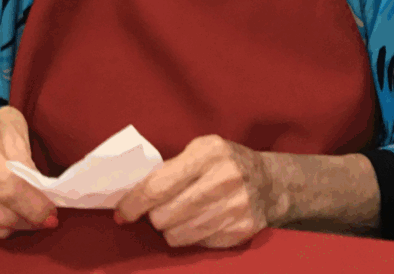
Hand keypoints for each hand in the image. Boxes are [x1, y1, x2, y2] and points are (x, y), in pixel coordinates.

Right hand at [0, 106, 57, 238]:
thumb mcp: (18, 132)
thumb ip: (29, 162)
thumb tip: (43, 196)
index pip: (8, 187)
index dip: (33, 205)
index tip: (51, 214)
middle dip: (28, 219)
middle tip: (45, 218)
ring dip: (16, 225)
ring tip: (29, 215)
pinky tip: (4, 210)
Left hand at [113, 135, 272, 248]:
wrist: (270, 182)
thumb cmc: (225, 163)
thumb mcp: (202, 150)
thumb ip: (170, 168)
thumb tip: (130, 196)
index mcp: (209, 152)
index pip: (156, 187)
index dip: (132, 204)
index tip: (123, 212)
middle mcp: (224, 178)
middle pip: (163, 216)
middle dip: (155, 215)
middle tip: (162, 208)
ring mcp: (234, 206)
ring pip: (176, 235)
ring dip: (173, 228)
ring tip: (183, 214)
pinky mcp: (240, 230)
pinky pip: (196, 244)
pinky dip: (193, 236)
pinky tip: (203, 220)